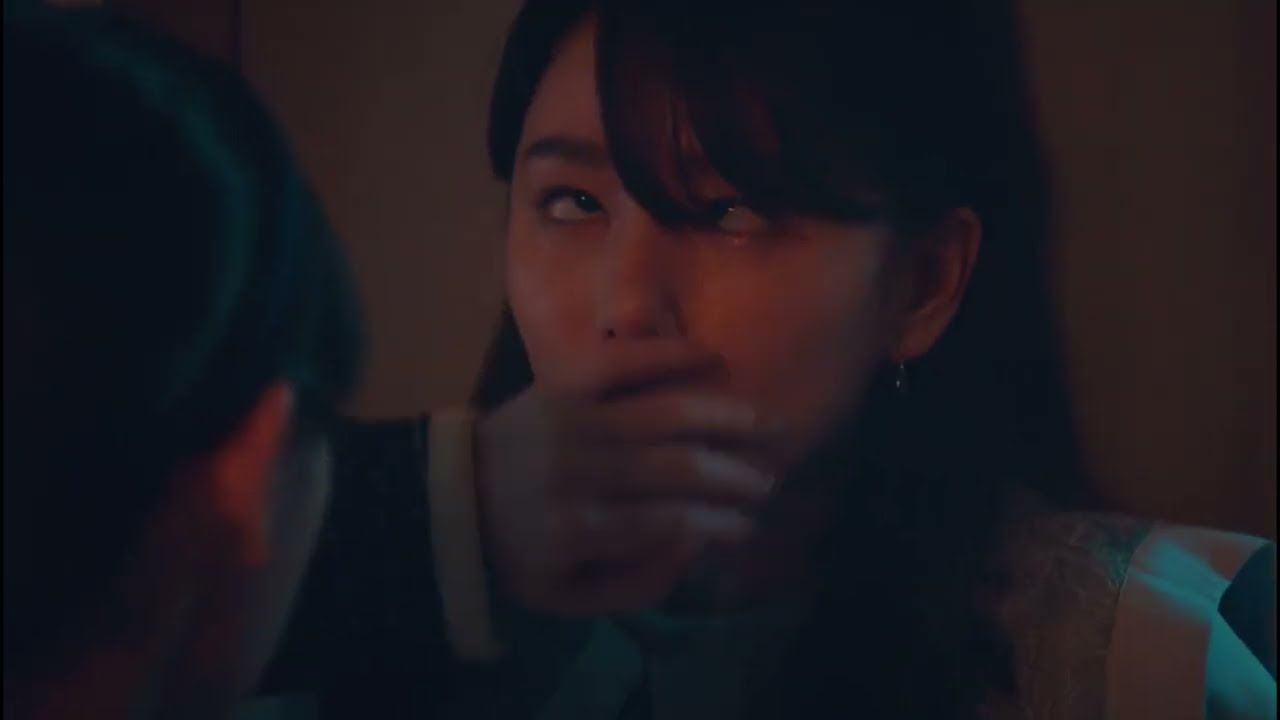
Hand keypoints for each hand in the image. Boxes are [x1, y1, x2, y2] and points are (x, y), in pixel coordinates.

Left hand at [474, 339, 776, 614]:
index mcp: (576, 528)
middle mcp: (576, 470)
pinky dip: (666, 354)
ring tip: (764, 424)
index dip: (714, 523)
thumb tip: (696, 544)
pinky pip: (619, 362)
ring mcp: (570, 420)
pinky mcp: (560, 384)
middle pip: (670, 466)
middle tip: (770, 480)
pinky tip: (711, 358)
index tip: (750, 527)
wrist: (453, 498)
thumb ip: (637, 583)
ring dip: (719, 416)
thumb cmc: (522, 553)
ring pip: (659, 412)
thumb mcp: (569, 596)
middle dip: (729, 474)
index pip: (663, 522)